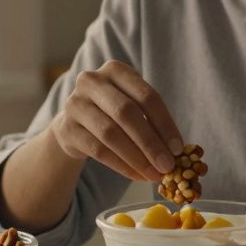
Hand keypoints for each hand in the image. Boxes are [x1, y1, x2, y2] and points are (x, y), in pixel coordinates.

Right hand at [50, 60, 182, 182]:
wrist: (74, 124)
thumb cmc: (112, 113)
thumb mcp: (132, 106)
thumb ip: (152, 122)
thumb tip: (175, 152)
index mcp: (116, 70)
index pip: (146, 96)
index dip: (165, 124)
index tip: (178, 149)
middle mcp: (92, 81)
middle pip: (126, 113)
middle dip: (150, 143)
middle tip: (167, 165)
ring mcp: (75, 103)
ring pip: (111, 134)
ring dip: (137, 158)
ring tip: (153, 174)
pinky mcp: (66, 128)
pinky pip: (98, 150)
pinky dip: (121, 166)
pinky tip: (137, 175)